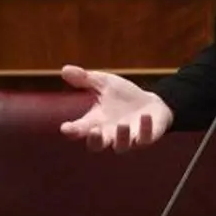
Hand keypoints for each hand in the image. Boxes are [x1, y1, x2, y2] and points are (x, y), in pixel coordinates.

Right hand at [58, 64, 172, 153]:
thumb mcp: (105, 84)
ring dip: (121, 137)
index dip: (71, 131)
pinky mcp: (146, 138)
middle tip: (94, 131)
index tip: (65, 128)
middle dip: (95, 141)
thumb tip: (64, 69)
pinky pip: (145, 138)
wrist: (151, 104)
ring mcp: (128, 138)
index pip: (79, 130)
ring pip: (121, 146)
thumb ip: (85, 79)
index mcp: (96, 122)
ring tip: (122, 124)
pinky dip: (145, 129)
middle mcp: (109, 134)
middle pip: (97, 146)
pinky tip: (145, 116)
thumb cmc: (123, 96)